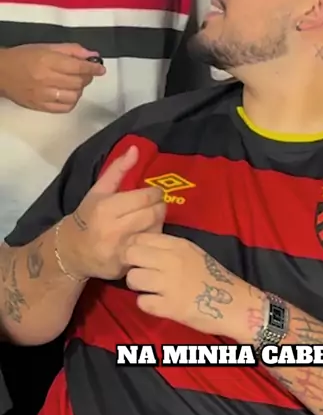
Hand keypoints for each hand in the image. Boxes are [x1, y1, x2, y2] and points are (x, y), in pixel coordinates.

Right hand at [0, 42, 105, 111]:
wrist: (1, 73)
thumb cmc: (24, 57)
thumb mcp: (46, 47)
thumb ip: (71, 50)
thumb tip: (92, 55)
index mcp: (47, 60)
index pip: (77, 67)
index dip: (92, 68)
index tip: (100, 69)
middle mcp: (46, 78)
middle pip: (78, 82)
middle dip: (86, 78)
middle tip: (84, 74)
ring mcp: (43, 95)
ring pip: (74, 96)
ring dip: (79, 90)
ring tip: (74, 84)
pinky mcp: (41, 106)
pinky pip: (65, 108)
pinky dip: (71, 101)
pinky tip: (68, 94)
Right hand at [59, 146, 166, 280]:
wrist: (71, 251)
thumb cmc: (88, 216)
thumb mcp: (99, 190)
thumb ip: (118, 169)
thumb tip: (135, 148)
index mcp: (107, 208)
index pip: (147, 197)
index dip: (155, 193)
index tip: (154, 193)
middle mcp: (114, 229)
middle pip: (154, 214)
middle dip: (159, 207)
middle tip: (156, 206)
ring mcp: (121, 249)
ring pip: (156, 231)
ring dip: (158, 224)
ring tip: (150, 220)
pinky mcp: (126, 265)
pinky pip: (150, 250)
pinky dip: (153, 242)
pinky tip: (146, 237)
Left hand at [124, 233, 249, 333]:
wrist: (236, 304)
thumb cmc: (213, 277)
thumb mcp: (193, 253)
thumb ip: (169, 248)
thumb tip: (141, 247)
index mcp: (178, 244)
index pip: (140, 237)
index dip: (133, 247)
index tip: (139, 257)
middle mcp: (171, 260)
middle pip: (131, 254)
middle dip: (131, 265)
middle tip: (141, 273)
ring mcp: (169, 284)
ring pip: (132, 279)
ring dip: (137, 286)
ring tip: (149, 289)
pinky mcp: (169, 307)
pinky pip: (142, 302)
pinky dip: (147, 304)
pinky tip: (158, 303)